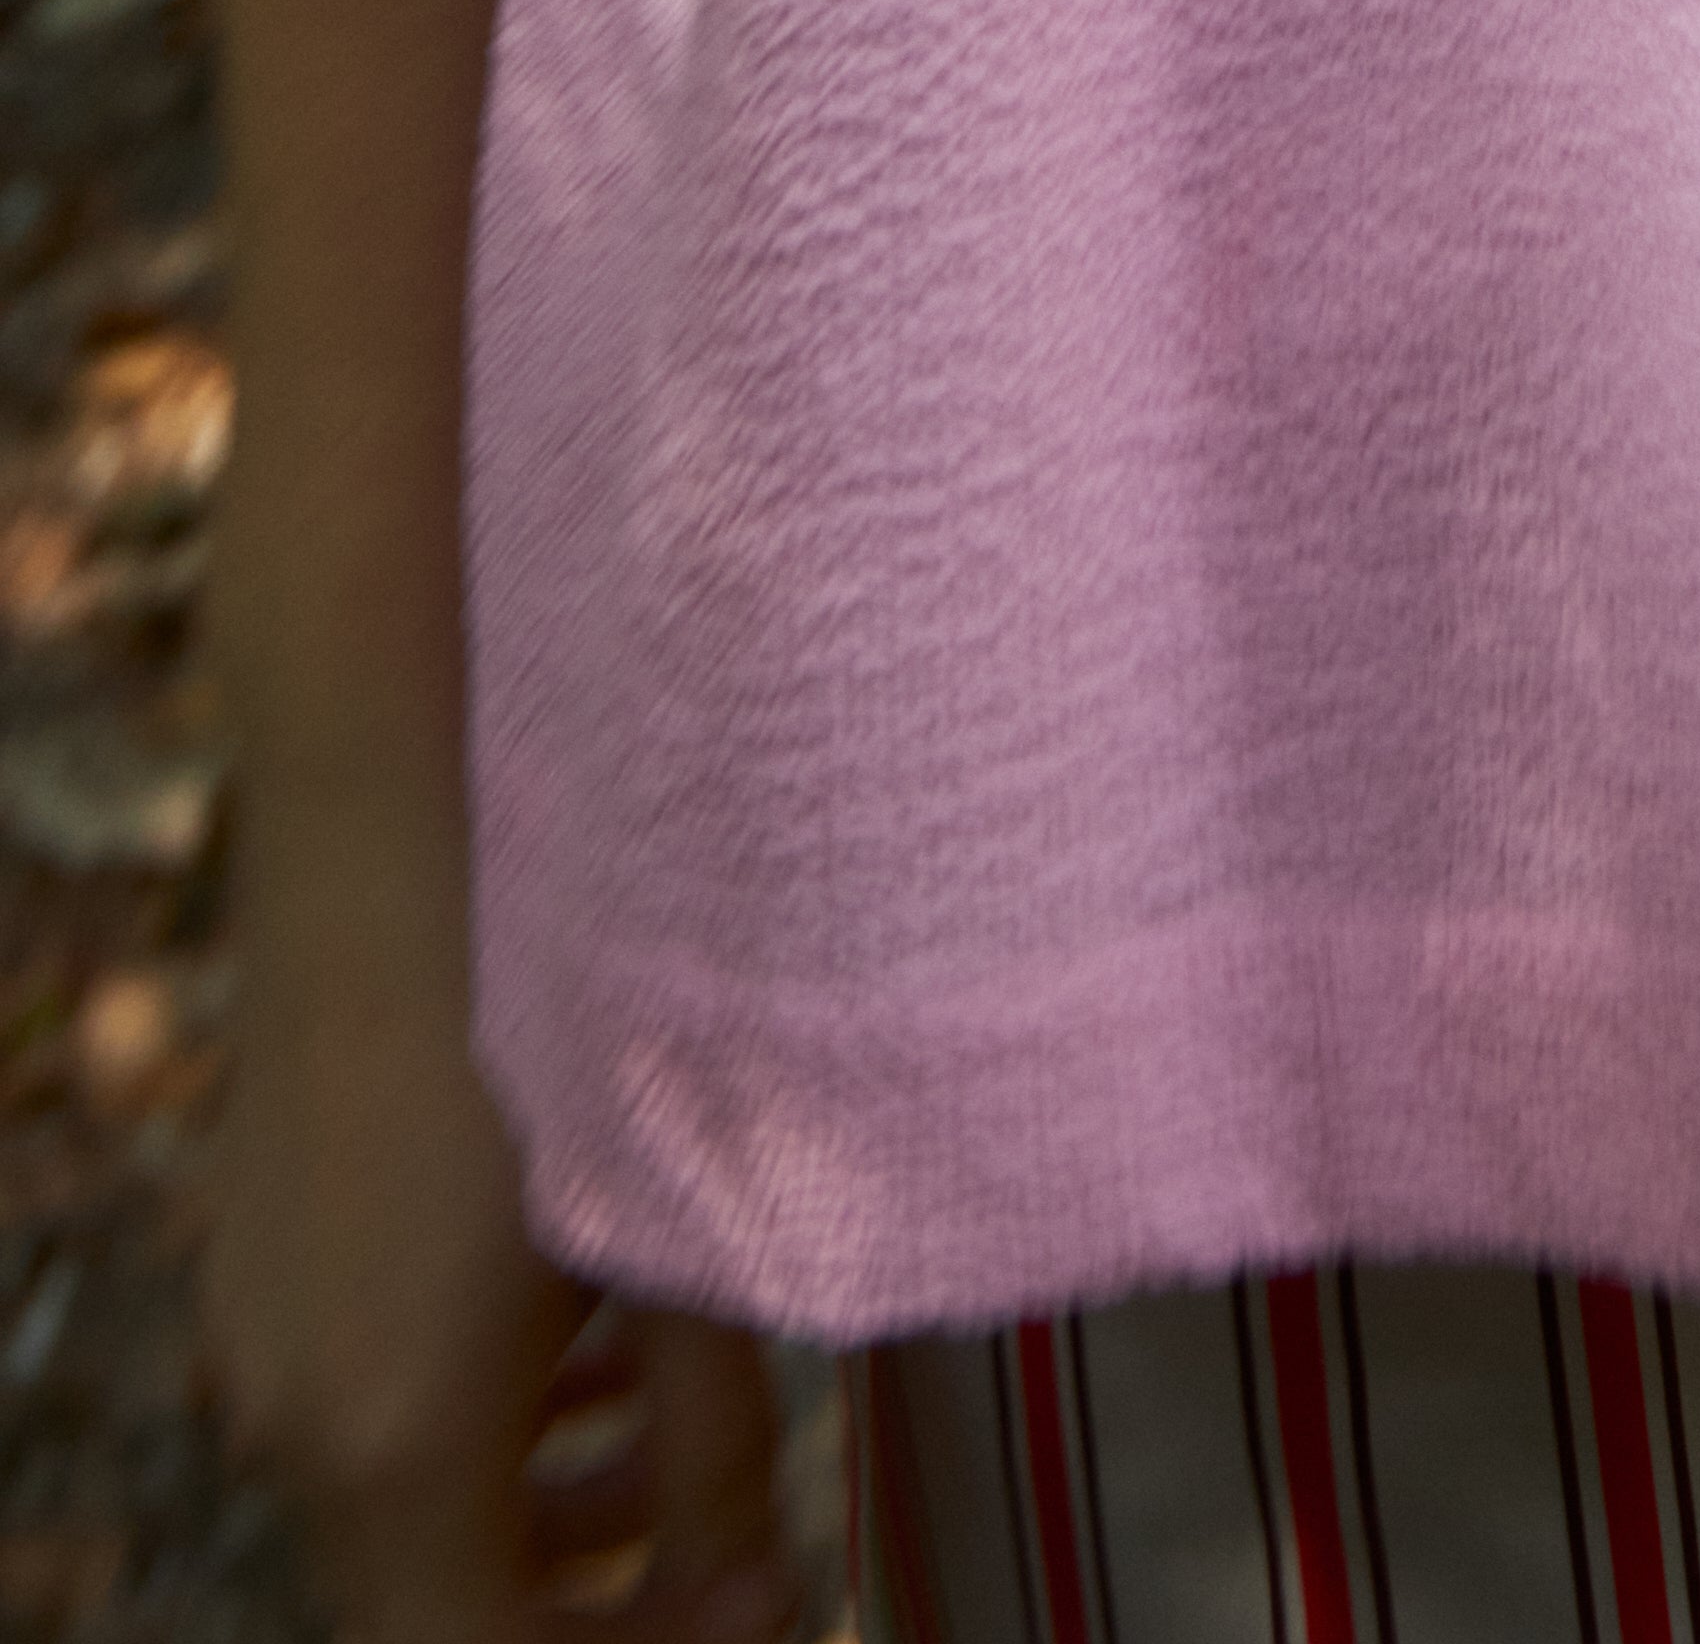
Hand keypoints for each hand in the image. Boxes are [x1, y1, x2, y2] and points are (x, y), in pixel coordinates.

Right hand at [202, 863, 797, 1643]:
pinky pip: (356, 1402)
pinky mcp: (257, 1252)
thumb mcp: (680, 1247)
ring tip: (675, 1438)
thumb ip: (716, 1448)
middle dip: (591, 1602)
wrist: (410, 817)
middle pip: (430, 1604)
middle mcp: (285, 1418)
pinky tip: (583, 1341)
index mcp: (386, 1446)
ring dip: (534, 1514)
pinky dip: (470, 1425)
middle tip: (739, 1550)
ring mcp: (254, 1332)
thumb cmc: (569, 1016)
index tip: (763, 1604)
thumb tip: (758, 1584)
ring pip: (393, 1505)